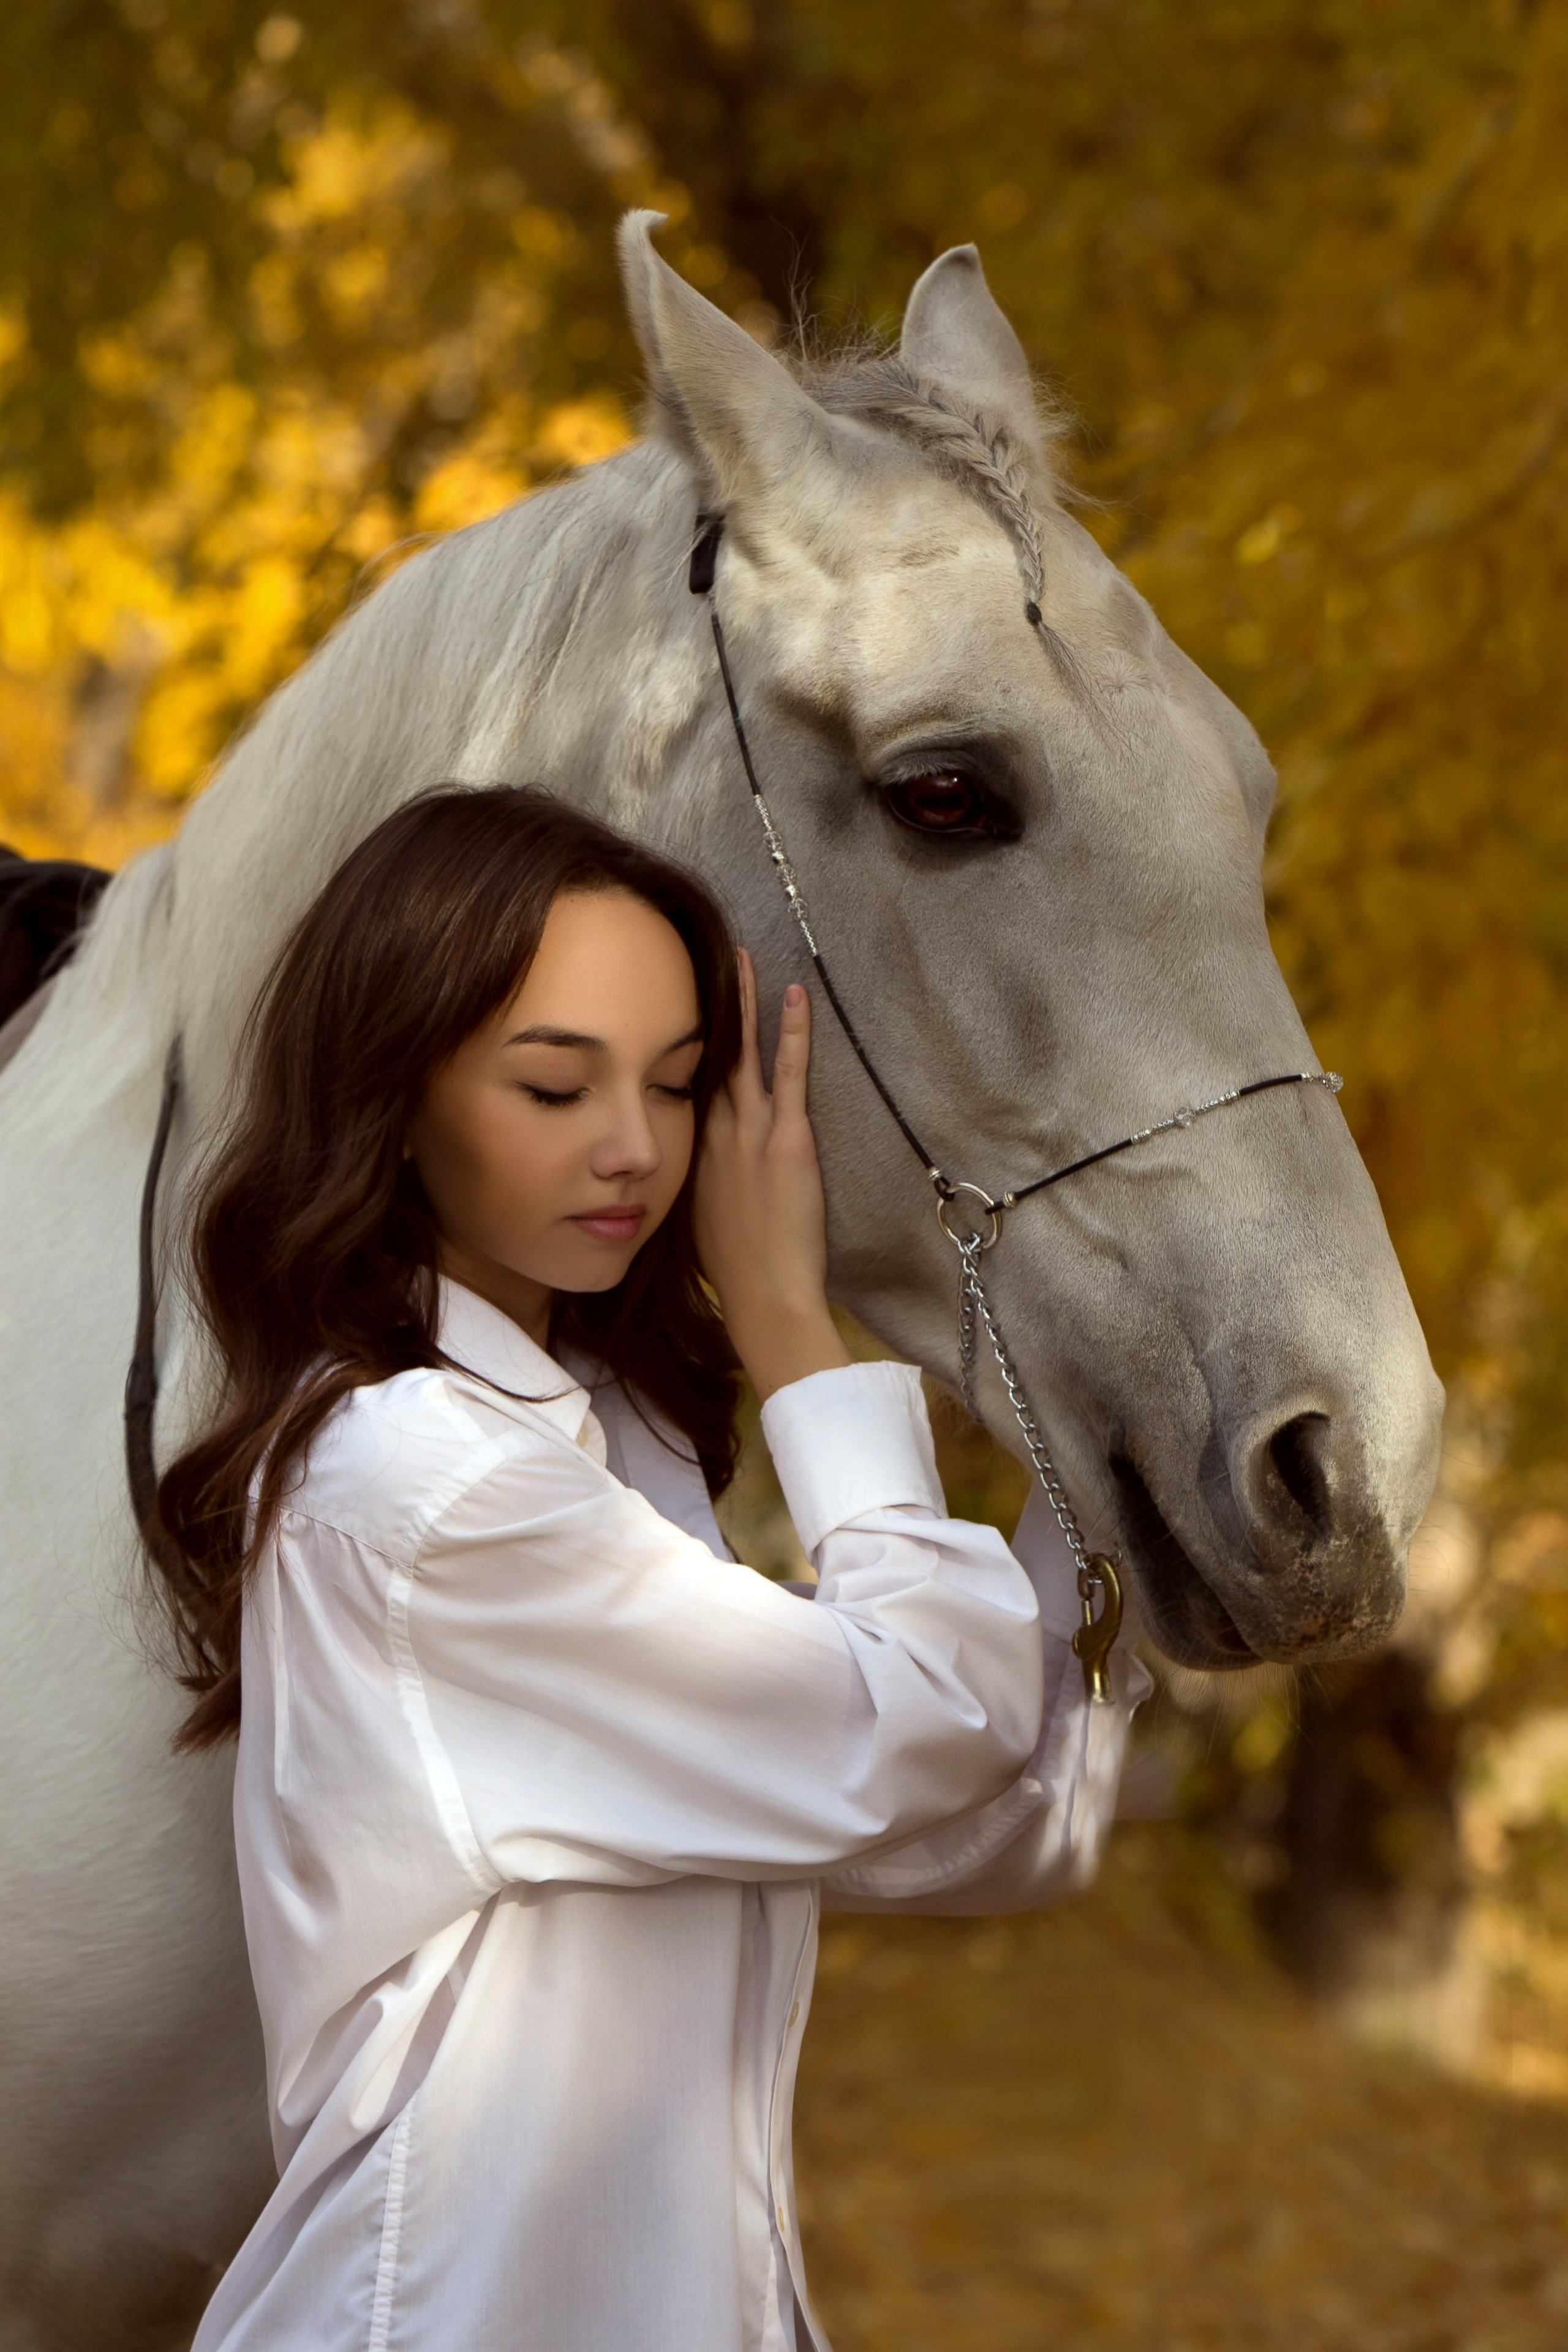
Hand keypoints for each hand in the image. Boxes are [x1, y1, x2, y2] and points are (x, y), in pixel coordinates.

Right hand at [694, 951, 850, 1401]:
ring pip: (742, 1056)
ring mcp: (748, 1133)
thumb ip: (701, 1191)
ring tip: (741, 961)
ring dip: (742, 1006)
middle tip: (705, 966)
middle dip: (706, 1012)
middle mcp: (713, 1135)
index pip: (689, 1088)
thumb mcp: (701, 1224)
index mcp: (693, 1154)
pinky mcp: (786, 1139)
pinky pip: (788, 1073)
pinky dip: (792, 1033)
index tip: (685, 1016)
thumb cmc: (737, 1272)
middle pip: (708, 1061)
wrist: (761, 1295)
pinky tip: (796, 996)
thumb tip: (702, 1181)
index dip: (688, 1050)